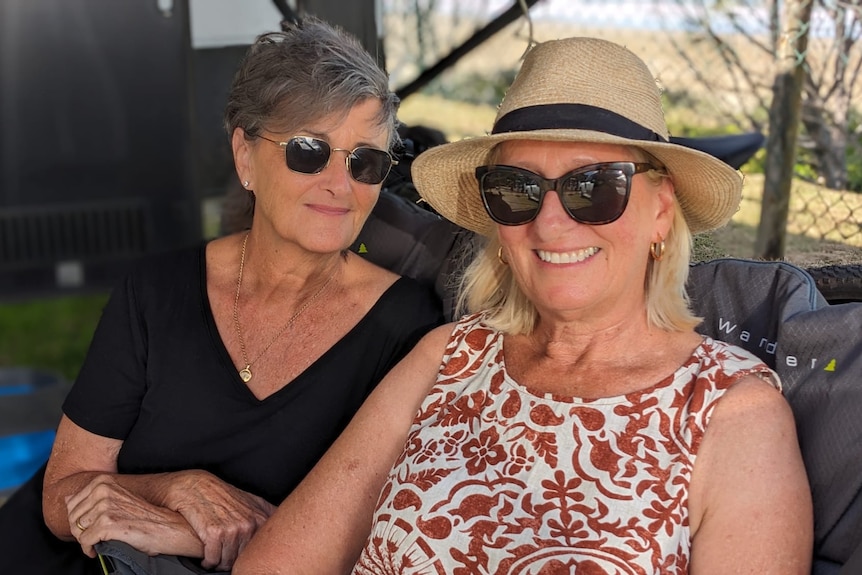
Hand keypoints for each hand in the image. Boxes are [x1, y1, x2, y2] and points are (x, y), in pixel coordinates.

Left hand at [66, 474, 202, 559]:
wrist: (168, 526)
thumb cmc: (145, 516)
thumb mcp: (117, 498)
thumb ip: (92, 496)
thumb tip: (66, 498)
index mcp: (103, 482)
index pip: (71, 504)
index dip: (79, 520)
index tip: (89, 527)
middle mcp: (102, 490)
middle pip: (72, 518)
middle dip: (80, 532)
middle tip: (93, 539)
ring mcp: (105, 505)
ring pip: (77, 530)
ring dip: (85, 541)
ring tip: (98, 543)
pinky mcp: (108, 523)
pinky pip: (85, 541)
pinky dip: (90, 549)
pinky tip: (99, 549)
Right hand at [163, 470, 275, 569]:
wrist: (196, 486)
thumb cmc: (223, 495)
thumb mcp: (251, 500)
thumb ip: (267, 513)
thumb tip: (283, 525)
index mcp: (261, 518)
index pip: (261, 550)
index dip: (250, 556)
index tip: (243, 554)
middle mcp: (249, 524)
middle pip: (243, 558)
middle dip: (232, 560)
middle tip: (225, 556)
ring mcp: (232, 529)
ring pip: (227, 562)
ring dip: (219, 563)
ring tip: (216, 557)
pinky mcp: (214, 533)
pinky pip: (212, 560)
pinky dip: (207, 562)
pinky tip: (206, 557)